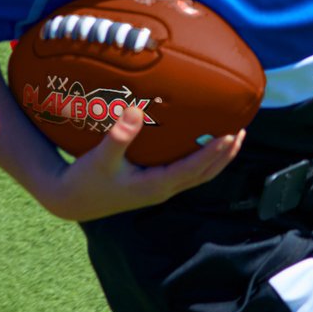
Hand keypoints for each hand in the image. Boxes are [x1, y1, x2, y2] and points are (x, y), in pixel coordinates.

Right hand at [39, 105, 244, 221]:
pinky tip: (199, 144)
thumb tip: (136, 111)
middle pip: (204, 174)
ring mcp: (159, 189)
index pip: (194, 169)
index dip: (214, 152)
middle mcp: (163, 190)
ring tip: (231, 138)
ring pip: (197, 175)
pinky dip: (199, 159)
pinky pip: (185, 172)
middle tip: (242, 132)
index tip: (231, 134)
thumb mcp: (100, 158)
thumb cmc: (85, 180)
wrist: (70, 200)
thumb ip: (119, 136)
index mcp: (156, 185)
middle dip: (225, 155)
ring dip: (216, 158)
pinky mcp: (152, 185)